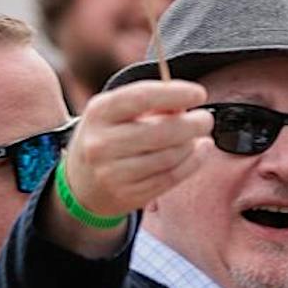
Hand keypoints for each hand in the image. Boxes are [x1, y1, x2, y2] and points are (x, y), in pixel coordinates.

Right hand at [60, 80, 210, 219]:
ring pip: (169, 156)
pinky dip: (193, 162)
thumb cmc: (108, 137)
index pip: (141, 97)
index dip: (175, 94)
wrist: (81, 185)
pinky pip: (171, 177)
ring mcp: (114, 172)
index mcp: (99, 112)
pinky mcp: (129, 194)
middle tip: (206, 119)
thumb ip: (149, 103)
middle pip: (161, 132)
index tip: (199, 93)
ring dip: (192, 144)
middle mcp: (102, 143)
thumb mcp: (116, 113)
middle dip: (192, 124)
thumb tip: (187, 102)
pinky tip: (199, 151)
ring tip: (199, 136)